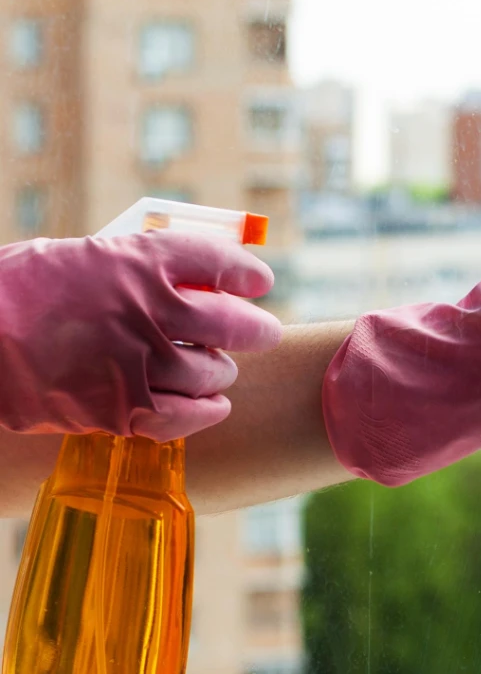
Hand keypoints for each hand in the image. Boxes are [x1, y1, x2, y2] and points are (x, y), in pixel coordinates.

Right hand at [0, 231, 282, 439]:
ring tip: (218, 370)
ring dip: (222, 372)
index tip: (259, 281)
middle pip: (231, 323)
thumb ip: (142, 265)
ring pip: (212, 373)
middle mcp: (146, 310)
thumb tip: (201, 275)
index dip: (246, 273)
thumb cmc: (22, 290)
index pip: (216, 260)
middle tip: (264, 333)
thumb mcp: (84, 257)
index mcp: (136, 262)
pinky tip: (213, 406)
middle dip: (257, 330)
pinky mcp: (120, 408)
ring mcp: (136, 362)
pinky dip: (207, 411)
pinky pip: (186, 416)